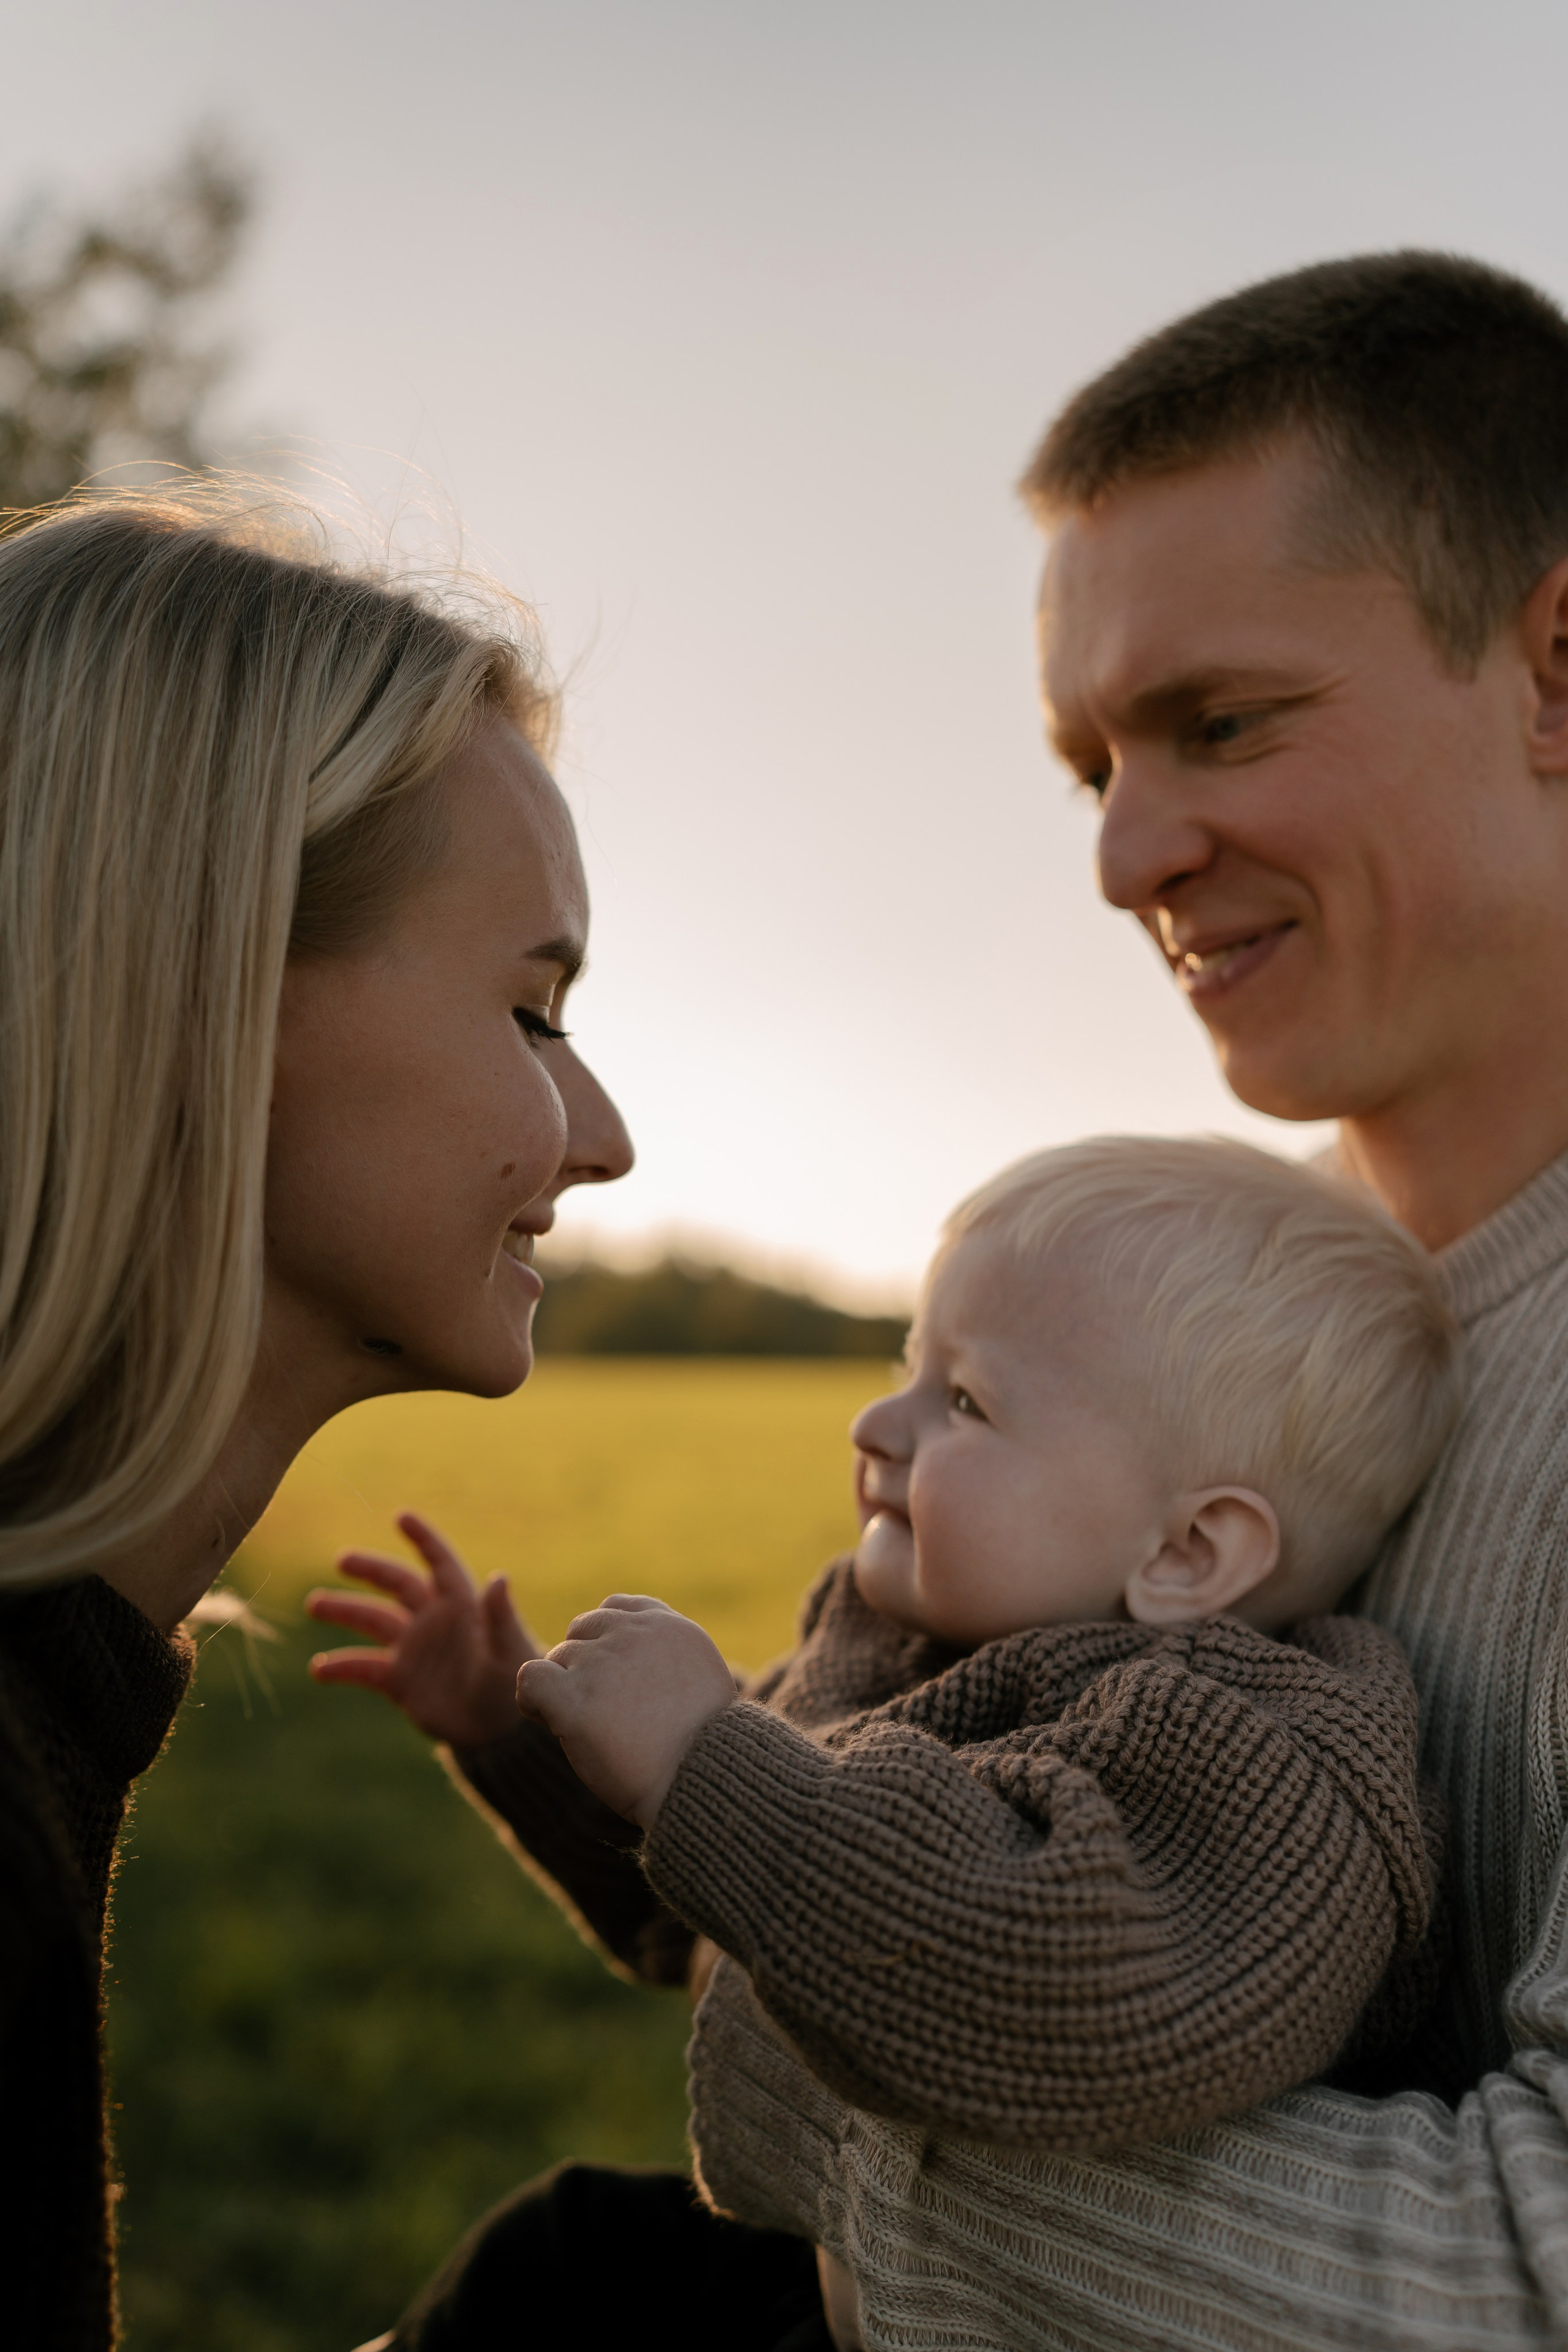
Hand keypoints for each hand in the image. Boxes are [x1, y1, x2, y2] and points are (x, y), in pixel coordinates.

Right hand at [306, 1511, 537, 1746]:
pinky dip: (340, 1667)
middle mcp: (433, 1619)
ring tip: (314, 1604)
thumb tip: (498, 1578)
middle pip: (397, 1583)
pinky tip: (317, 1669)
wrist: (497, 1731)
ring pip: (372, 1620)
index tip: (402, 1517)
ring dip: (344, 1610)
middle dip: (371, 1569)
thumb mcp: (510, 1651)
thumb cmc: (513, 1684)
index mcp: (462, 1605)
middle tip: (342, 1559)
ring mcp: (412, 1648)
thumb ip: (501, 1618)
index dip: (424, 1539)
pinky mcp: (399, 1680)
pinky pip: (363, 1668)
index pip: (439, 1562)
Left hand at [516, 1596, 735, 1827]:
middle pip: (582, 1631)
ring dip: (563, 1690)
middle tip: (600, 1708)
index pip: (615, 1609)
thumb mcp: (700, 1682)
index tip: (614, 1679)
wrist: (699, 1777)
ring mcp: (600, 1662)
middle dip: (583, 1666)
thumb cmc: (702, 1746)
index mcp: (668, 1627)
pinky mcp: (574, 1696)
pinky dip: (532, 1700)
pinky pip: (530, 1678)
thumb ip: (666, 1659)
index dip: (604, 1642)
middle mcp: (632, 1634)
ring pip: (556, 1658)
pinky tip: (549, 1721)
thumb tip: (630, 1667)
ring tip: (587, 1729)